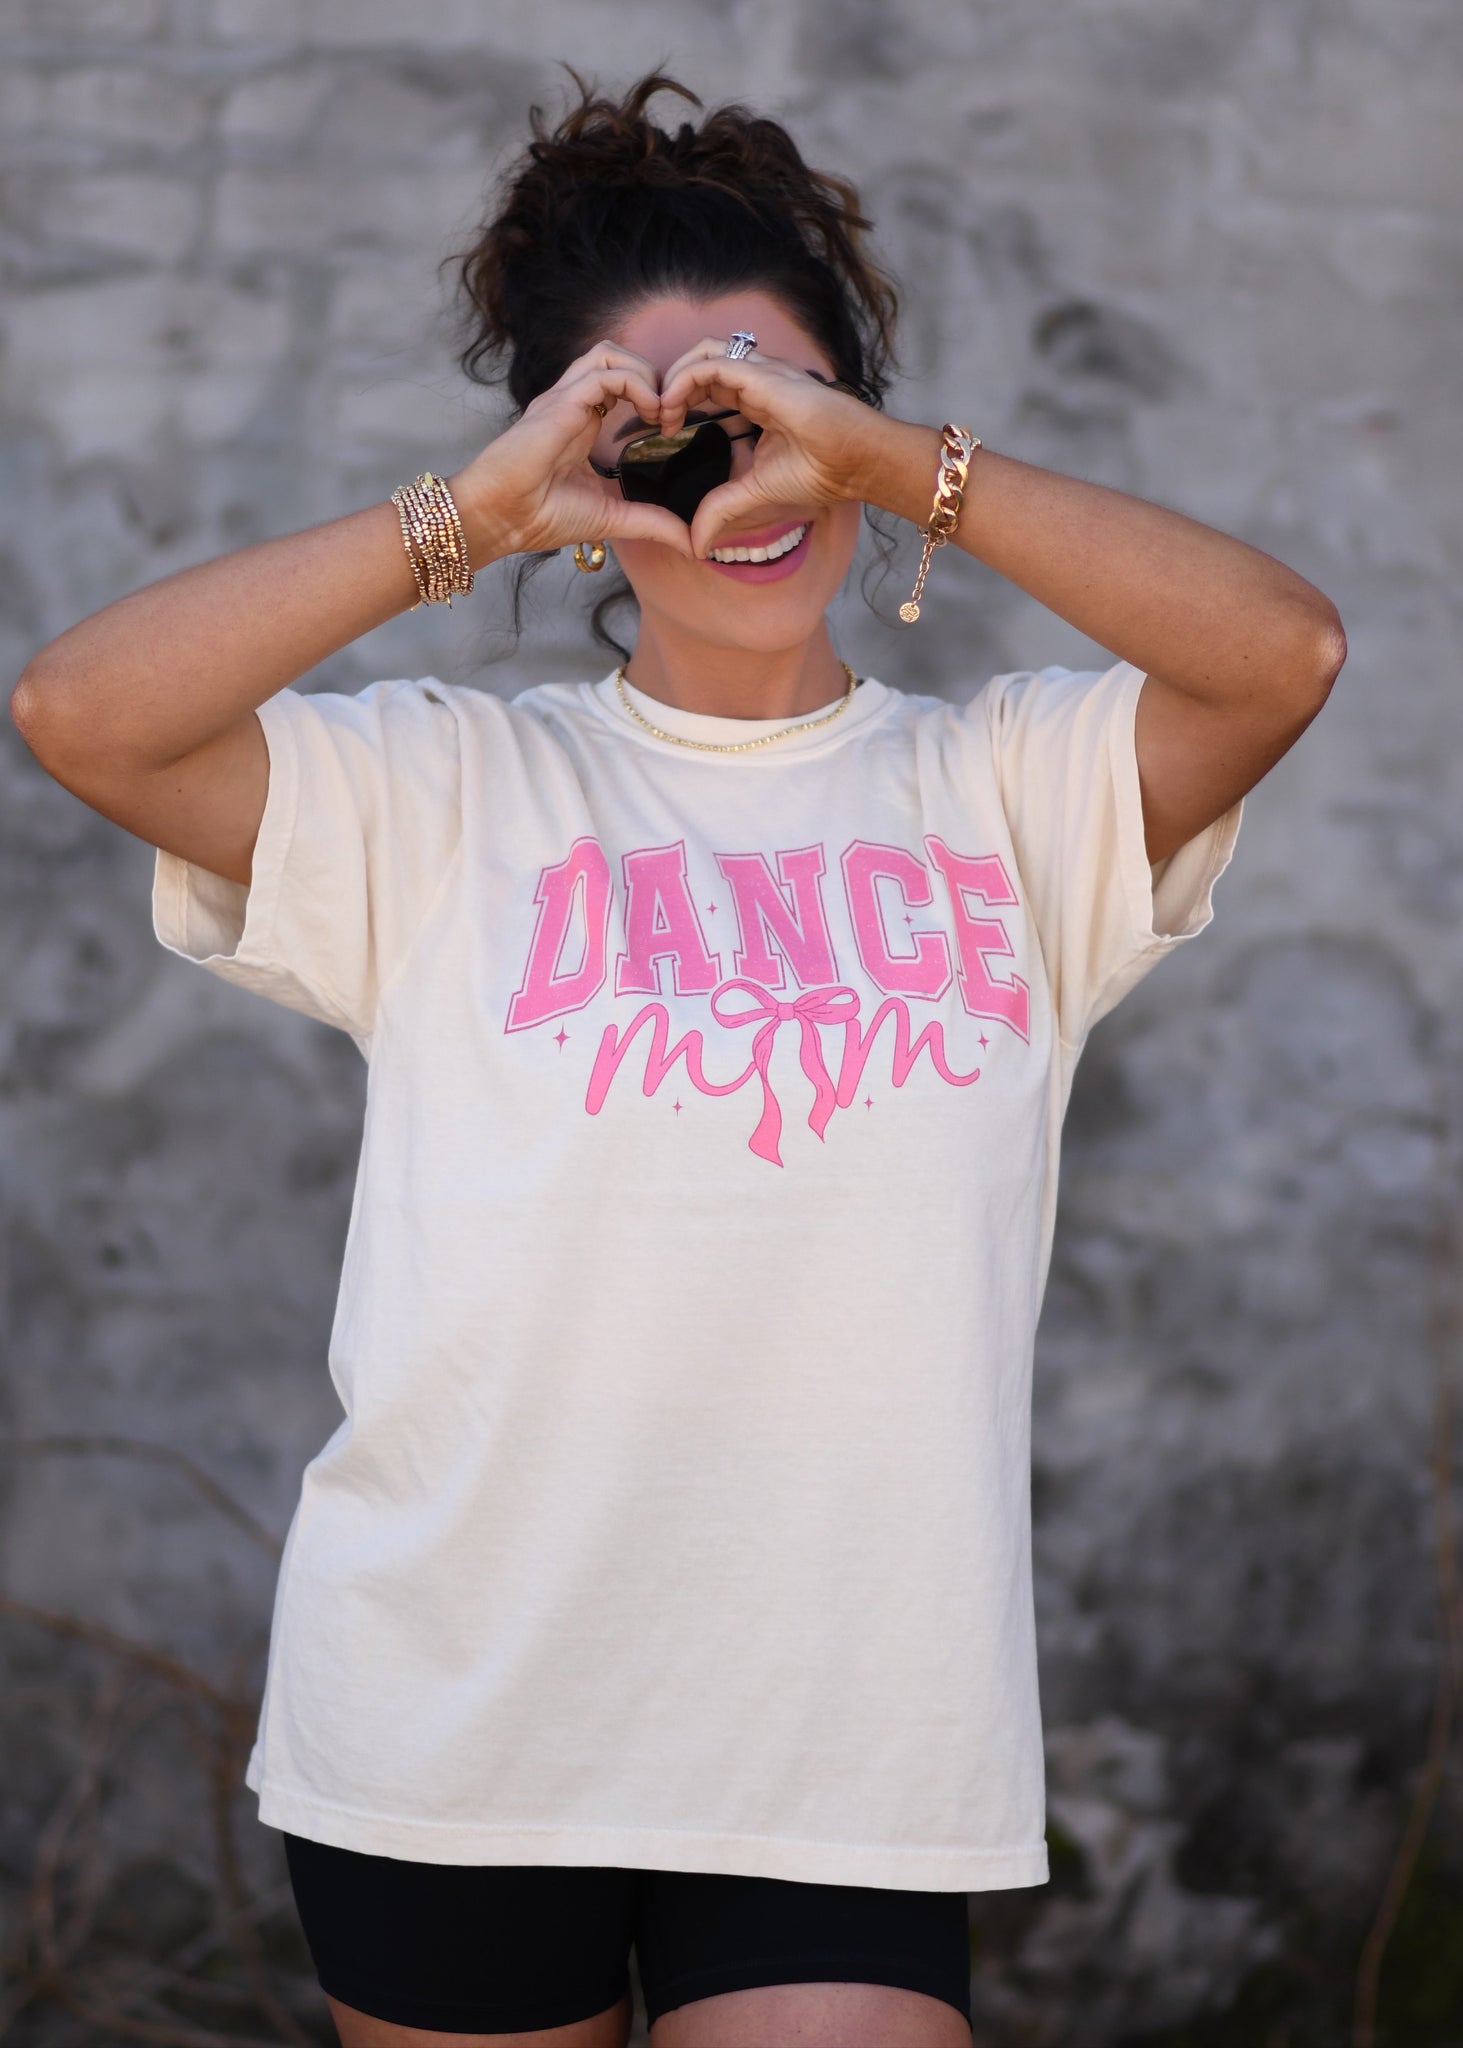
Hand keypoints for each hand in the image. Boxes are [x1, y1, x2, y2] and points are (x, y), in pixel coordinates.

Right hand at [447, 342, 695, 562]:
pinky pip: (605, 371)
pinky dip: (636, 384)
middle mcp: (571, 403)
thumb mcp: (612, 519)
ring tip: (660, 412)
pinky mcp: (560, 402)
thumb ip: (651, 522)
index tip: (670, 429)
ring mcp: (563, 398)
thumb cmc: (541, 518)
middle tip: (670, 416)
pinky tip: (649, 414)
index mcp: (580, 422)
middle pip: (615, 356)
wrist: (501, 519)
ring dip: (645, 374)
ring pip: (609, 352)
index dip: (651, 395)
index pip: (619, 383)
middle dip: (653, 377)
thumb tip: (690, 541)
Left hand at [655, 340, 888, 556]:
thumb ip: (722, 510)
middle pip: (702, 361)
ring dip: (674, 377)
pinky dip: (684, 380)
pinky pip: (713, 365)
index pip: (710, 383)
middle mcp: (757, 380)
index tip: (663, 430)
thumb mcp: (756, 495)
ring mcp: (761, 373)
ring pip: (704, 352)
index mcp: (758, 401)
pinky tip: (670, 407)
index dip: (681, 399)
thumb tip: (695, 545)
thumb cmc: (822, 473)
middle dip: (670, 384)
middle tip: (652, 417)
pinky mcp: (763, 376)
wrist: (856, 462)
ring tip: (660, 411)